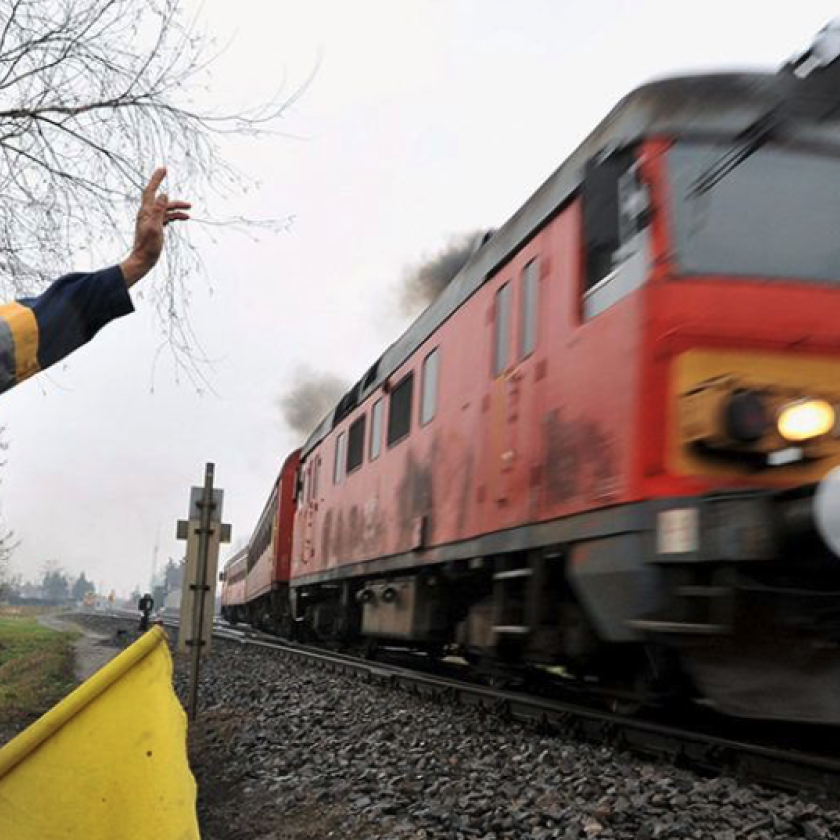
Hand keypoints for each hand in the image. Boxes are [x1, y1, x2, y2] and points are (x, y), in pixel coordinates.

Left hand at [120, 167, 190, 287]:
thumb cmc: (148, 246)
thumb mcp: (154, 227)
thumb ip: (158, 210)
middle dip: (175, 200)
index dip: (156, 179)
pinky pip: (167, 217)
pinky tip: (185, 217)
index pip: (151, 191)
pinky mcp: (156, 226)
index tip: (163, 169)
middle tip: (189, 202)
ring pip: (166, 209)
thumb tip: (163, 194)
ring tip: (190, 209)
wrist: (143, 259)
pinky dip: (176, 215)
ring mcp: (152, 220)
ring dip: (178, 208)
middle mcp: (148, 213)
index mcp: (146, 212)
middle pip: (162, 200)